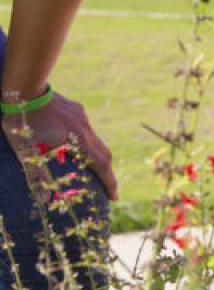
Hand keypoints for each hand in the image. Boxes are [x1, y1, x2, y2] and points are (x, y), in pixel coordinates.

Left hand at [1, 92, 117, 201]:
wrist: (25, 89)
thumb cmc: (24, 122)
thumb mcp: (26, 152)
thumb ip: (37, 175)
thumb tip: (43, 200)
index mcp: (78, 139)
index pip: (101, 164)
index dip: (109, 182)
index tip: (115, 197)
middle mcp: (85, 128)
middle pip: (104, 152)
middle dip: (106, 172)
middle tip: (106, 188)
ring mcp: (81, 116)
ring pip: (94, 139)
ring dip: (94, 155)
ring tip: (86, 166)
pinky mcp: (75, 109)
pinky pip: (84, 128)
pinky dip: (84, 141)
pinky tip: (69, 141)